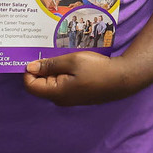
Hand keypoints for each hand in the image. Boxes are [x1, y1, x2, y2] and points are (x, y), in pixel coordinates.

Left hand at [24, 51, 140, 106]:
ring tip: (66, 57)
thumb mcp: (72, 61)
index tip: (38, 56)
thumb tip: (30, 67)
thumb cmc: (98, 69)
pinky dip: (63, 73)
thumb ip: (50, 64)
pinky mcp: (77, 96)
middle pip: (40, 84)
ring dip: (55, 69)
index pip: (30, 85)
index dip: (29, 71)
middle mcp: (60, 100)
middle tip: (53, 53)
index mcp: (56, 92)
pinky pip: (62, 84)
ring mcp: (69, 99)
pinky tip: (74, 63)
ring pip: (52, 83)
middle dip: (43, 69)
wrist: (123, 78)